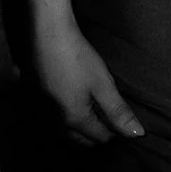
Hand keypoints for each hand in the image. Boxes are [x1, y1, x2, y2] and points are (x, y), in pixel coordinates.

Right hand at [28, 5, 143, 147]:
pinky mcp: (33, 98)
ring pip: (65, 130)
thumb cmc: (77, 57)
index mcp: (74, 119)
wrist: (46, 34)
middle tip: (110, 115)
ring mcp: (41, 111)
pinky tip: (72, 98)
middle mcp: (55, 121)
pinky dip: (65, 114)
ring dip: (80, 125)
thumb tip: (137, 134)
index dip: (115, 131)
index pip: (100, 138)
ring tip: (93, 109)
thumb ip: (119, 112)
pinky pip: (53, 117)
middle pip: (81, 138)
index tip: (123, 118)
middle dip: (97, 131)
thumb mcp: (103, 84)